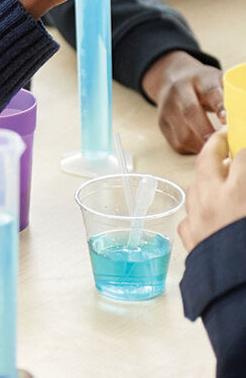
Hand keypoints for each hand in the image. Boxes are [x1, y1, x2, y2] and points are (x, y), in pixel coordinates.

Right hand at [142, 50, 224, 153]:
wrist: (171, 78)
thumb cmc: (203, 84)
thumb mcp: (217, 80)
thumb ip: (230, 95)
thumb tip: (244, 110)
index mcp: (199, 79)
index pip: (209, 91)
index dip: (219, 106)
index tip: (227, 119)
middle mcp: (179, 92)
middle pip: (190, 112)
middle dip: (206, 130)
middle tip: (222, 145)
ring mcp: (167, 109)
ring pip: (182, 133)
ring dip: (201, 145)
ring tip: (218, 151)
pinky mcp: (162, 124)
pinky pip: (178, 143)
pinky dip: (193, 149)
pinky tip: (205, 149)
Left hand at [179, 131, 245, 249]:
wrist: (240, 291)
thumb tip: (242, 184)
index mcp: (240, 191)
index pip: (243, 155)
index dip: (245, 149)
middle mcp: (213, 198)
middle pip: (208, 159)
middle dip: (216, 145)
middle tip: (224, 138)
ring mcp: (197, 217)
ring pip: (195, 185)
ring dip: (206, 177)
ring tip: (219, 175)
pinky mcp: (189, 237)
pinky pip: (189, 215)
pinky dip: (199, 208)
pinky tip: (208, 210)